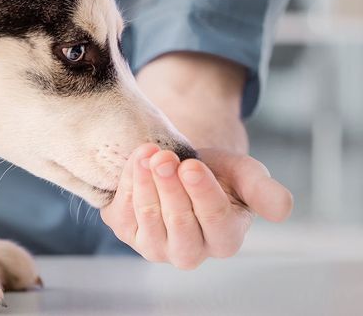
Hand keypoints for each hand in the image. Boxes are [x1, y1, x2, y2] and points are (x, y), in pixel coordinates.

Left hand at [101, 143, 292, 268]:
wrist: (181, 168)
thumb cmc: (219, 174)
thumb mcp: (246, 176)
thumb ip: (265, 191)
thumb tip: (283, 210)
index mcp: (225, 240)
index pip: (214, 219)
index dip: (201, 192)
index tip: (192, 166)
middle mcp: (190, 252)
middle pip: (179, 221)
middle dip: (170, 187)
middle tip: (164, 157)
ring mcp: (156, 246)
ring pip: (150, 217)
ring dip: (146, 183)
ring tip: (148, 154)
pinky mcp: (128, 232)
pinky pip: (124, 211)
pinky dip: (128, 183)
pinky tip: (137, 161)